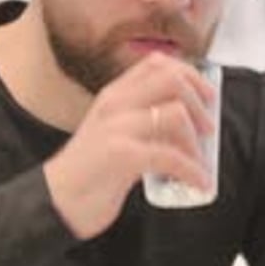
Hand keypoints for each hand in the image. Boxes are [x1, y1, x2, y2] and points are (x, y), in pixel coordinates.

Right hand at [43, 51, 215, 238]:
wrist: (56, 202)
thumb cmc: (88, 172)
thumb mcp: (112, 133)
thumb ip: (141, 123)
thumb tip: (185, 125)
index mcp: (113, 95)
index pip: (157, 63)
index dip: (190, 75)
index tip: (207, 96)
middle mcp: (115, 104)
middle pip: (172, 80)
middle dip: (200, 103)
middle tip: (208, 129)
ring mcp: (117, 127)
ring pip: (175, 114)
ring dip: (196, 142)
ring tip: (199, 163)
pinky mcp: (121, 155)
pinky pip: (171, 155)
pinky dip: (192, 169)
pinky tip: (197, 182)